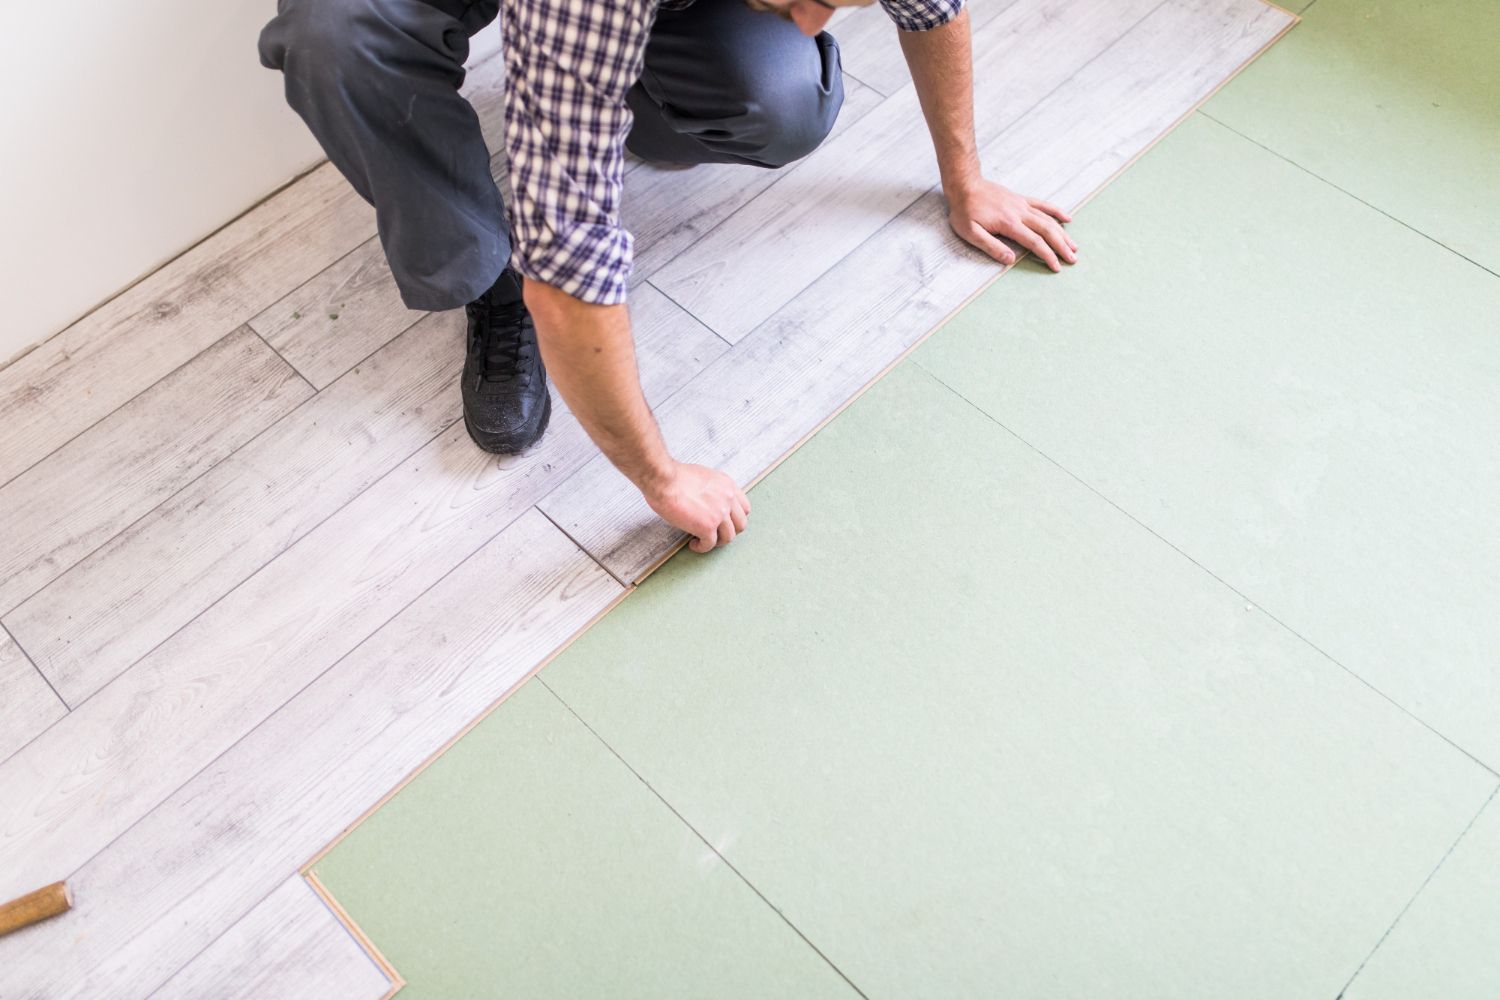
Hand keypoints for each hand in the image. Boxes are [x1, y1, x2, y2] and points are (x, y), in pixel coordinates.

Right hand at [644, 461, 750, 553]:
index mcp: (728, 485)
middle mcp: (728, 499)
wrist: (664, 479)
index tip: (724, 523)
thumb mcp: (704, 476)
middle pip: (740, 525)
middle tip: (715, 534)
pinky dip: (702, 547)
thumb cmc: (675, 476)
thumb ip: (713, 489)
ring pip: (728, 537)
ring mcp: (719, 513)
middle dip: (728, 532)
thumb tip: (708, 501)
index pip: (744, 508)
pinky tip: (693, 544)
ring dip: (716, 542)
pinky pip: (710, 544)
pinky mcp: (707, 526)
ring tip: (702, 541)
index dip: (734, 519)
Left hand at [946, 178, 1076, 271]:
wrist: (965, 185)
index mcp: (1009, 224)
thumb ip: (991, 246)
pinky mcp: (1021, 199)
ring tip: (1074, 246)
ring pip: (1048, 219)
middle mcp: (1020, 213)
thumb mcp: (971, 232)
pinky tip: (1067, 218)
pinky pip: (1043, 205)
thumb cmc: (964, 211)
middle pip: (1047, 231)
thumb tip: (1010, 260)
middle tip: (1073, 259)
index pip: (1034, 242)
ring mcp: (1022, 205)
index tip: (1057, 267)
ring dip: (1063, 233)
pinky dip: (1056, 212)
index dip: (1047, 255)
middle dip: (1062, 246)